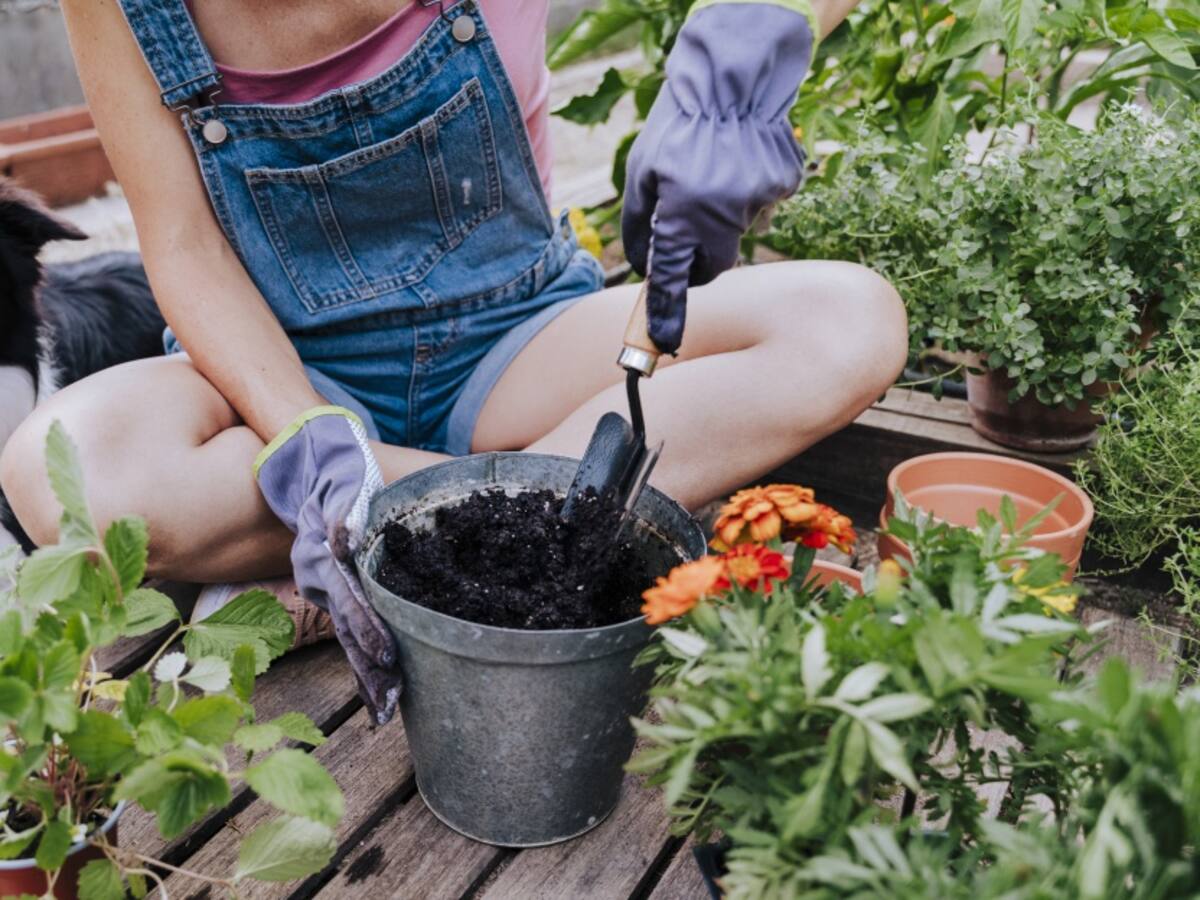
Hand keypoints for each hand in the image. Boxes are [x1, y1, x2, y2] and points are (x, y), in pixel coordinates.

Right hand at [255, 407, 400, 724]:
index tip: (388, 653)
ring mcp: (325, 590)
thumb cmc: (343, 477)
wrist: (314, 472)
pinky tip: (376, 694)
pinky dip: (361, 663)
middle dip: (368, 667)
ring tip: (385, 710)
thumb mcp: (346, 487)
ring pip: (345, 639)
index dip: (367, 628)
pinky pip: (347, 634)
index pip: (349, 600)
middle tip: (390, 701)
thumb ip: (346, 512)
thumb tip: (345, 536)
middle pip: (346, 631)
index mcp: (323, 558)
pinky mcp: (334, 595)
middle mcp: (320, 580)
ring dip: (366, 675)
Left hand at [622, 2, 814, 353]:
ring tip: (712, 175)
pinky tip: (738, 165)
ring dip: (719, 219)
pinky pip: (760, 208)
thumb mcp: (642, 172)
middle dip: (695, 261)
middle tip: (683, 235)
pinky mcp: (781, 188)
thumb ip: (640, 224)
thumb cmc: (678, 128)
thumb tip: (644, 266)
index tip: (661, 343)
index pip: (671, 277)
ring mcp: (757, 203)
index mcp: (682, 213)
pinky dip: (746, 195)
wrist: (732, 80)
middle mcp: (722, 216)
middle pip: (711, 266)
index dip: (665, 313)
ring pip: (735, 234)